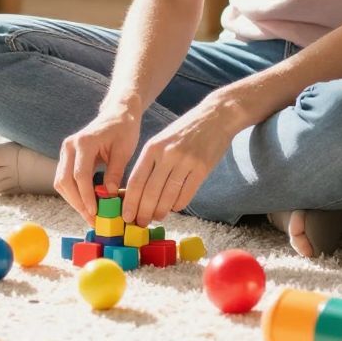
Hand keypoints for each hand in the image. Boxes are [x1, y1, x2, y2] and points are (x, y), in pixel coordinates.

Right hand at [55, 107, 140, 224]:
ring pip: (61, 182)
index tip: (95, 213)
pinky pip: (65, 179)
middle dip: (77, 203)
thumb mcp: (124, 150)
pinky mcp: (67, 156)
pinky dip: (74, 193)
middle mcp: (69, 146)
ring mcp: (66, 151)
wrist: (117, 113)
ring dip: (74, 200)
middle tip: (92, 219)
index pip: (80, 175)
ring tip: (91, 215)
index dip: (86, 196)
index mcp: (84, 142)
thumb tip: (109, 194)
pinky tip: (88, 203)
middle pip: (65, 181)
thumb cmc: (123, 129)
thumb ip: (115, 171)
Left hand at [121, 106, 232, 226]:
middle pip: (150, 192)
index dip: (130, 203)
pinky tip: (174, 207)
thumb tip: (138, 192)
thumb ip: (150, 163)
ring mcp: (185, 162)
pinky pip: (186, 194)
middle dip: (143, 212)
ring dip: (160, 211)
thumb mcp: (161, 141)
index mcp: (152, 148)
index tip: (126, 216)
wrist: (215, 117)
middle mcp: (167, 155)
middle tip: (141, 223)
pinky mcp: (202, 168)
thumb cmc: (184, 131)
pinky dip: (178, 205)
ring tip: (157, 217)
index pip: (136, 181)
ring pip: (168, 196)